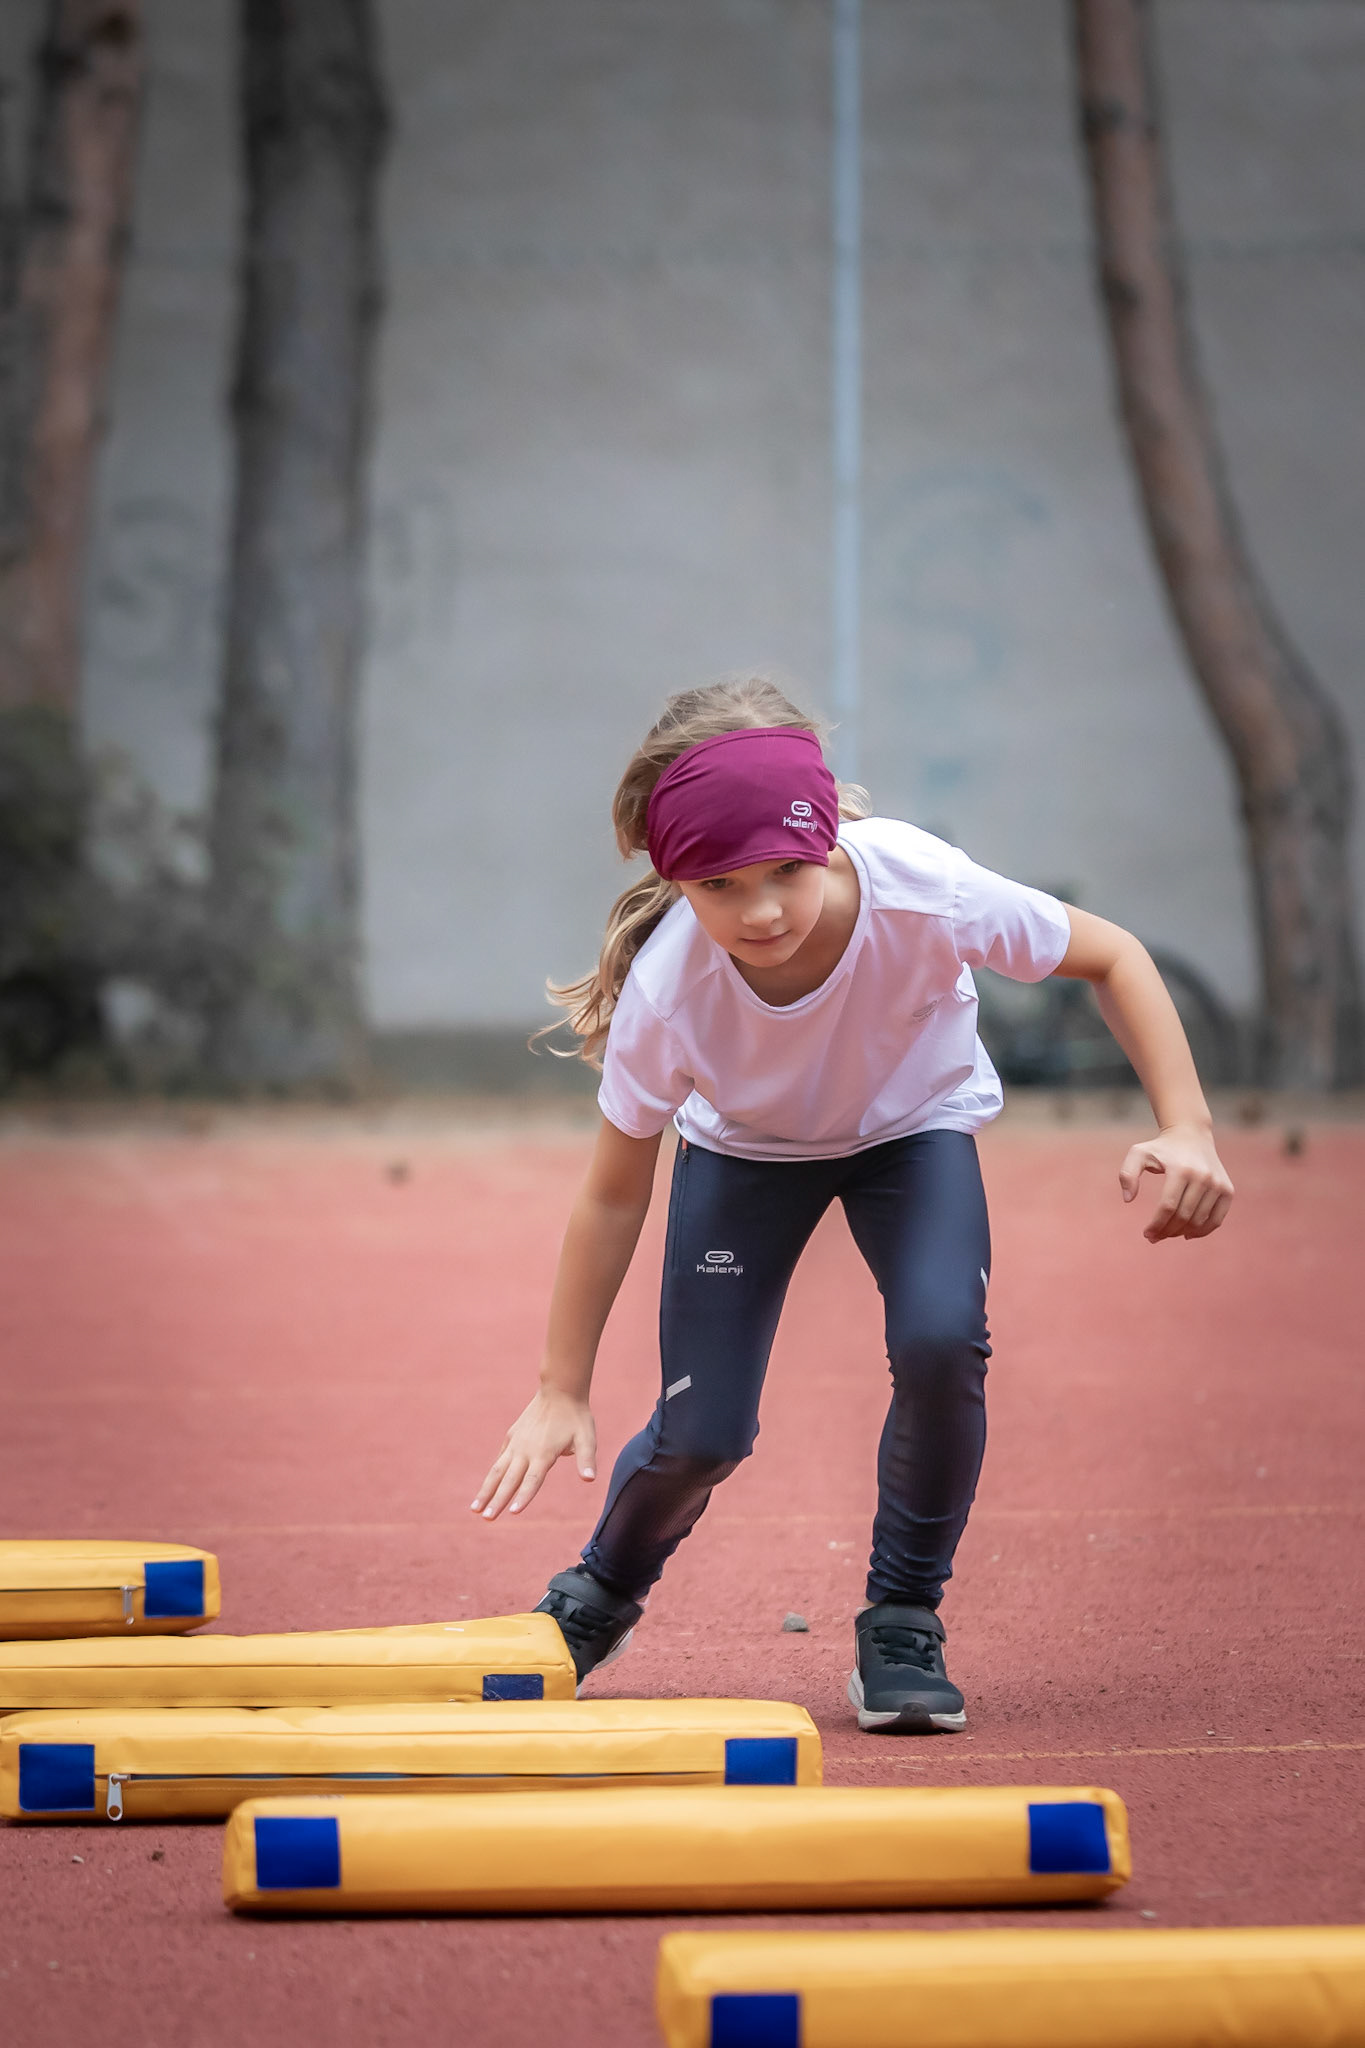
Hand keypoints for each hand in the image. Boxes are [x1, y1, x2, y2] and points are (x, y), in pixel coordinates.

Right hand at [471, 1385, 596, 1519]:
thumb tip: (590, 1479)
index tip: (512, 1512)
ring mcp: (516, 1443)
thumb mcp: (587, 1438)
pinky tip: (487, 1486)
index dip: (523, 1497)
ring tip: (475, 1509)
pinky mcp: (512, 1436)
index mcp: (544, 1453)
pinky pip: (500, 1458)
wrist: (560, 1390)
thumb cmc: (576, 1417)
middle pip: (509, 1480)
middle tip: (487, 1519)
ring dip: (485, 1490)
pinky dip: (494, 1473)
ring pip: (497, 1471)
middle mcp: (526, 1450)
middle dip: (497, 1500)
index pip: (532, 1480)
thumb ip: (586, 1459)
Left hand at [1119, 1123, 1233, 1241]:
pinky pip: (1217, 1219)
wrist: (1191, 1135)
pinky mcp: (1227, 1190)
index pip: (1168, 1206)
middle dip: (1167, 1231)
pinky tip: (1187, 1234)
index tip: (1146, 1234)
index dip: (1156, 1224)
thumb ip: (1127, 1174)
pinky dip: (1202, 1231)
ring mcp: (1218, 1184)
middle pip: (1184, 1216)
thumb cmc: (1161, 1148)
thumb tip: (1127, 1199)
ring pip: (1199, 1221)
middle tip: (1154, 1237)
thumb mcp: (1138, 1154)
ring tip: (1167, 1234)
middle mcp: (1203, 1177)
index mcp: (1181, 1169)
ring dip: (1182, 1233)